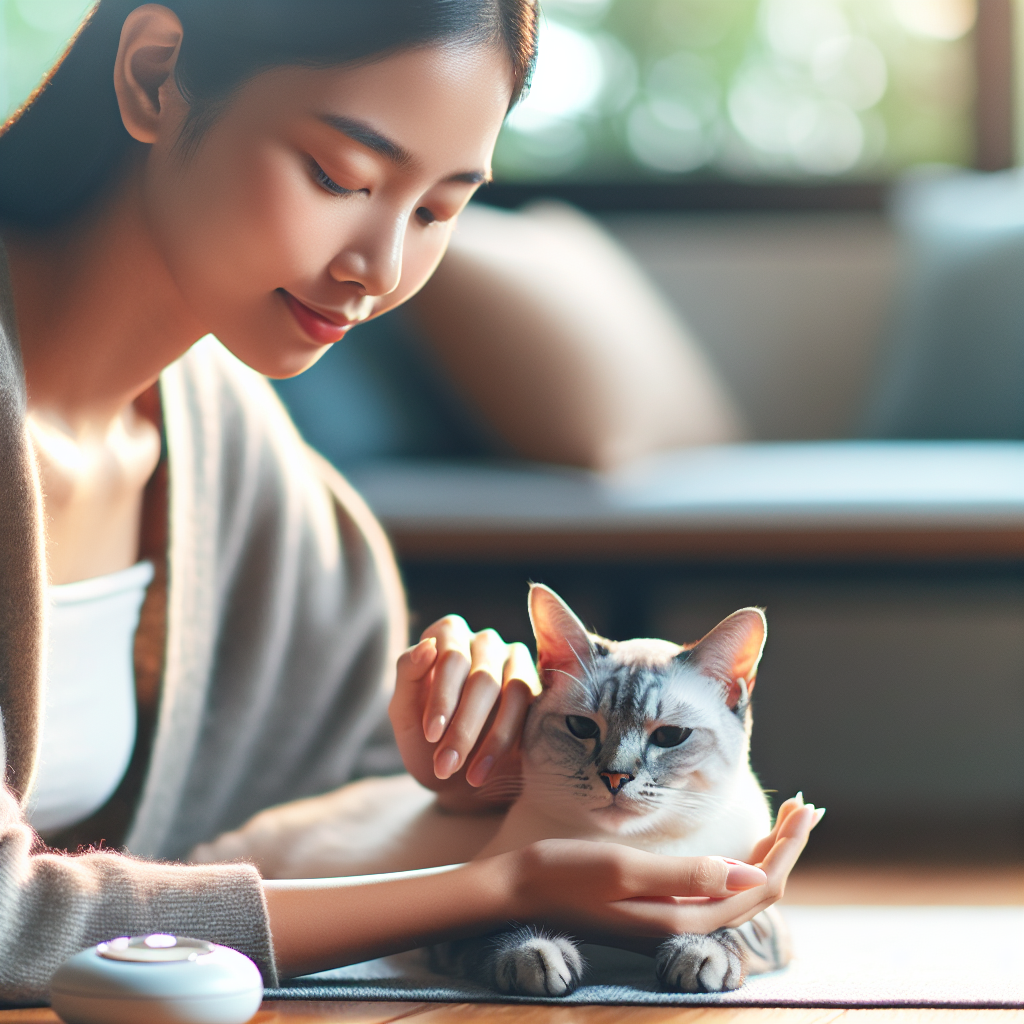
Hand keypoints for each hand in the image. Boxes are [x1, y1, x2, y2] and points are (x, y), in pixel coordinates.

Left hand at [389, 615, 539, 811]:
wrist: (455, 778)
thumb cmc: (425, 738)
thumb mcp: (405, 712)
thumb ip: (407, 675)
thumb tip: (426, 647)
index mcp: (449, 634)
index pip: (451, 657)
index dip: (442, 697)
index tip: (431, 735)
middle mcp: (485, 641)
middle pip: (483, 678)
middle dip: (463, 728)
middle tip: (446, 766)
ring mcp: (516, 661)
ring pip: (514, 692)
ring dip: (490, 740)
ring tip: (468, 777)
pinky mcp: (539, 688)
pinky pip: (533, 709)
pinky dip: (507, 742)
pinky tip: (485, 770)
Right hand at [502, 799, 821, 951]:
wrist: (520, 889)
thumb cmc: (567, 873)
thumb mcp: (626, 869)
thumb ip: (687, 876)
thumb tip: (753, 878)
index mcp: (683, 918)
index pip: (758, 888)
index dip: (787, 850)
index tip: (805, 809)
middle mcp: (684, 922)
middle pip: (756, 890)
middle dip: (786, 849)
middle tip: (807, 807)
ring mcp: (672, 915)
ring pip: (738, 889)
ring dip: (767, 855)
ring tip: (788, 821)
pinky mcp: (659, 904)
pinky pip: (715, 888)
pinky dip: (740, 863)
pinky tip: (744, 849)